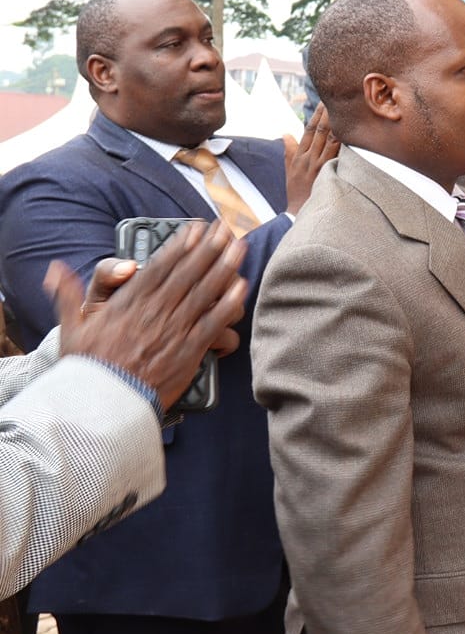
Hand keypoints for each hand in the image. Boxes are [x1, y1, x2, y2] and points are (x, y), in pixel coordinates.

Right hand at [47, 220, 247, 410]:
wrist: (102, 404)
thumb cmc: (88, 368)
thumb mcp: (72, 328)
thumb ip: (67, 295)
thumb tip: (55, 270)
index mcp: (128, 303)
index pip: (159, 267)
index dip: (180, 245)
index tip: (195, 229)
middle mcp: (153, 312)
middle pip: (187, 273)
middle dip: (208, 248)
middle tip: (224, 229)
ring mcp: (173, 330)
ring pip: (204, 292)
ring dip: (223, 268)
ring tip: (239, 249)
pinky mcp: (189, 351)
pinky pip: (213, 323)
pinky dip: (228, 304)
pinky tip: (240, 288)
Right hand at [285, 103, 339, 213]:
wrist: (299, 211)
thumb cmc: (296, 191)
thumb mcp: (289, 169)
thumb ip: (289, 150)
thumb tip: (285, 133)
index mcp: (300, 155)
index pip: (309, 130)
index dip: (316, 116)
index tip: (323, 103)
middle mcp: (310, 158)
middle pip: (321, 131)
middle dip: (328, 114)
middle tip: (337, 100)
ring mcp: (320, 165)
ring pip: (331, 140)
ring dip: (338, 124)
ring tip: (346, 112)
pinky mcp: (329, 173)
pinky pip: (338, 155)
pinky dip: (344, 143)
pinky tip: (352, 134)